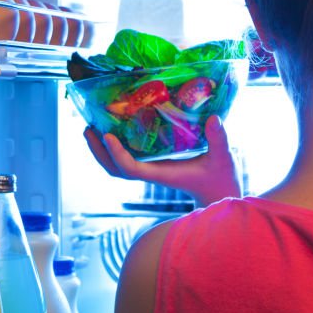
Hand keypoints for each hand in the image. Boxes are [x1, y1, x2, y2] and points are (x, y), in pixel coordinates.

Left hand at [83, 115, 240, 206]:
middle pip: (115, 169)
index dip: (117, 154)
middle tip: (89, 127)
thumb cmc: (221, 178)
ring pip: (117, 167)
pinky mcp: (154, 166)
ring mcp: (151, 170)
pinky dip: (114, 149)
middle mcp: (152, 173)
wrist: (219, 194)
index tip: (108, 135)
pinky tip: (114, 131)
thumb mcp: (223, 157)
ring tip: (92, 128)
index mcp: (163, 174)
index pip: (131, 169)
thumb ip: (218, 139)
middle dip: (99, 151)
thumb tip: (213, 119)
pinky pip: (126, 160)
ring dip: (101, 151)